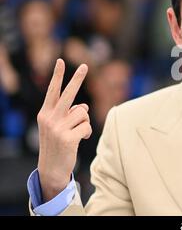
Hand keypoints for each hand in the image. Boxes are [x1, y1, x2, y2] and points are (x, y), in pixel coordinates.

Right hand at [37, 59, 90, 201]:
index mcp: (45, 114)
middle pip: (68, 94)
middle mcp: (49, 118)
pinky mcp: (68, 138)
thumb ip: (68, 114)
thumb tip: (84, 107)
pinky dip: (87, 133)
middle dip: (77, 78)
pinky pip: (87, 126)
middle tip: (84, 65)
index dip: (57, 76)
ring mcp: (58, 128)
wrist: (51, 168)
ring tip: (77, 133)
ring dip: (85, 122)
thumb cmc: (58, 144)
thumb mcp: (58, 127)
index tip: (60, 60)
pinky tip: (79, 140)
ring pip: (83, 113)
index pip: (53, 91)